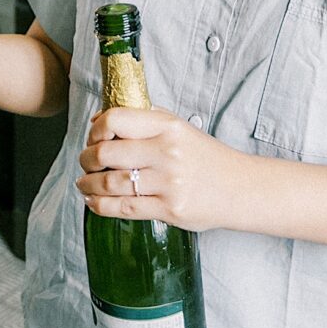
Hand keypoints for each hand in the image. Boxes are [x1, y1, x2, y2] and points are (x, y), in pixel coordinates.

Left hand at [75, 108, 248, 231]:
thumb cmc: (206, 158)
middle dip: (86, 159)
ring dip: (88, 184)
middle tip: (85, 163)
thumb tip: (100, 118)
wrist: (241, 188)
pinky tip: (94, 200)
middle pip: (106, 153)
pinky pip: (123, 208)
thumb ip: (144, 120)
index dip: (95, 129)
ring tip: (84, 183)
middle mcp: (167, 152)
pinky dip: (100, 205)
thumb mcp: (180, 128)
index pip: (116, 119)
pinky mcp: (170, 209)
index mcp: (168, 127)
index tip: (93, 137)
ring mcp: (169, 183)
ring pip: (110, 183)